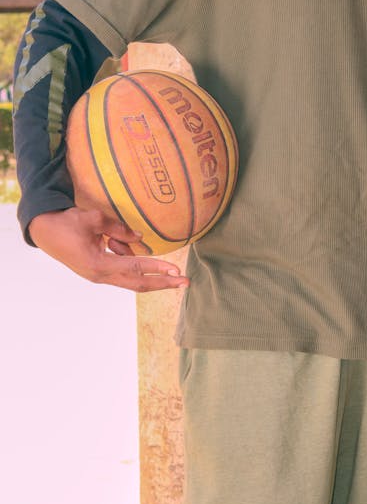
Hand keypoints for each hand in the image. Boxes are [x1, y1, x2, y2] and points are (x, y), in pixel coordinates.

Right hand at [28, 208, 188, 291]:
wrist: (44, 231)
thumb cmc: (67, 223)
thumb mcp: (94, 220)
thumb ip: (118, 228)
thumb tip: (139, 237)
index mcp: (98, 264)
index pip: (135, 268)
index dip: (157, 268)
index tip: (176, 270)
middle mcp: (100, 275)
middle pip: (138, 283)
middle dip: (163, 283)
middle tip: (186, 282)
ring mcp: (99, 276)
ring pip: (131, 279)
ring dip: (148, 272)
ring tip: (148, 257)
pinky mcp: (98, 272)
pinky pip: (122, 270)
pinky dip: (130, 261)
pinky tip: (122, 247)